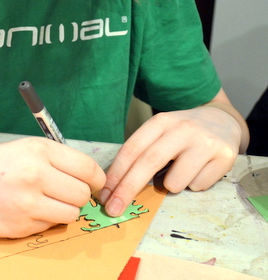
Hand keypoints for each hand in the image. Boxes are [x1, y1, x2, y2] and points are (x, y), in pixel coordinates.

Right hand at [0, 137, 105, 237]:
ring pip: (70, 214)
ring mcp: (28, 203)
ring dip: (62, 211)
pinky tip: (22, 211)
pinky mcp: (19, 227)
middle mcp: (37, 174)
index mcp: (37, 149)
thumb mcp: (16, 149)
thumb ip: (49, 161)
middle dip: (76, 195)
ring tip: (42, 203)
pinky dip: (42, 222)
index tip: (92, 184)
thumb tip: (80, 177)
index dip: (95, 179)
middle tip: (61, 193)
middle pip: (82, 193)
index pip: (88, 168)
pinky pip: (48, 227)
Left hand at [98, 104, 243, 216]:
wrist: (222, 120)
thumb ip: (141, 153)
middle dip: (127, 189)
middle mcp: (182, 129)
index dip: (116, 174)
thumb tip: (115, 187)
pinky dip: (193, 184)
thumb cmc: (181, 133)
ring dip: (170, 186)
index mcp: (161, 122)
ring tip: (179, 172)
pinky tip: (199, 170)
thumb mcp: (160, 132)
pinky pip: (198, 186)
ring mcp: (205, 142)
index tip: (104, 195)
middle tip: (113, 209)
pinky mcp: (225, 156)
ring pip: (175, 182)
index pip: (132, 149)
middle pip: (148, 163)